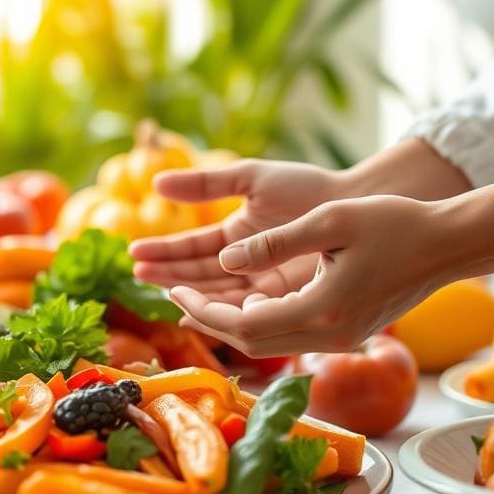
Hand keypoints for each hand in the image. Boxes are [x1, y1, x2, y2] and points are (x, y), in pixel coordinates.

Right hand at [129, 160, 342, 304]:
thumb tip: (155, 181)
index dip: (163, 251)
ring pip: (217, 294)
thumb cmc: (308, 186)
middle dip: (168, 275)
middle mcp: (246, 261)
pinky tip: (195, 315)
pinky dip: (220, 312)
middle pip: (199, 274)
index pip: (192, 248)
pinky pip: (245, 310)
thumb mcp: (252, 178)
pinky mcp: (283, 299)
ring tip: (161, 291)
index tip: (135, 254)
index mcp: (237, 233)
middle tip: (137, 275)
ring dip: (189, 294)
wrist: (358, 205)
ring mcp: (263, 282)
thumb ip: (205, 183)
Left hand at [167, 183, 493, 356]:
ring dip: (231, 325)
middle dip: (208, 321)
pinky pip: (291, 338)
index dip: (201, 309)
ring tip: (198, 301)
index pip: (242, 323)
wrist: (448, 245)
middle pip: (252, 343)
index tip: (173, 288)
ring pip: (270, 345)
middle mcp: (329, 336)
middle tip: (175, 295)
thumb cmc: (394, 224)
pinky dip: (260, 324)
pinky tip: (244, 303)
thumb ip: (274, 242)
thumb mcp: (329, 221)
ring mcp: (340, 340)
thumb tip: (223, 261)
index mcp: (321, 311)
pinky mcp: (347, 334)